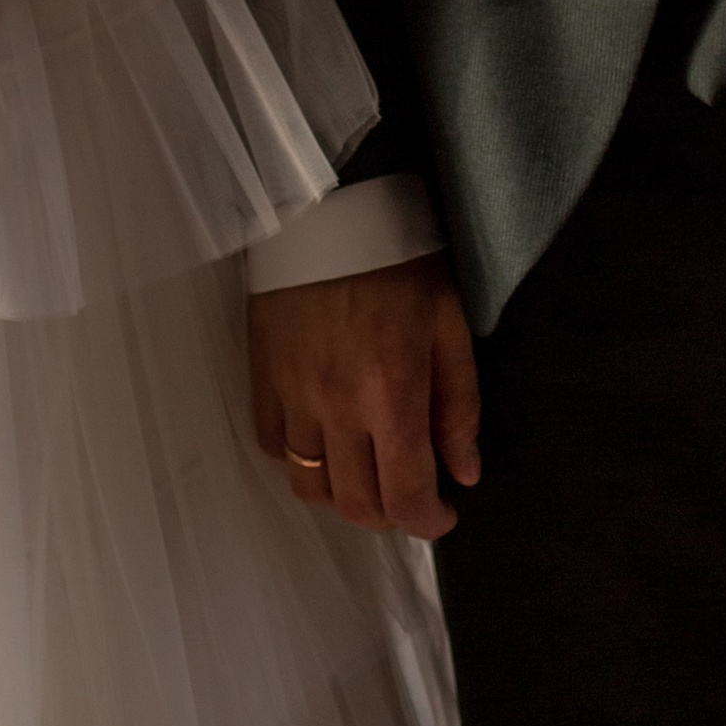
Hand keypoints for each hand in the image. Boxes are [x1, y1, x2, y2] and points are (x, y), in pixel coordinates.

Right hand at [249, 255, 481, 541]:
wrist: (331, 203)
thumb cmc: (402, 258)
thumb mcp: (450, 323)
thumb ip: (460, 405)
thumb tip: (464, 474)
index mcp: (392, 394)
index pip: (405, 497)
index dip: (428, 523)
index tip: (442, 515)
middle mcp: (338, 406)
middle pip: (354, 504)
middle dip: (388, 517)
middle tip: (407, 496)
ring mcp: (293, 393)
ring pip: (309, 484)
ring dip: (342, 495)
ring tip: (365, 474)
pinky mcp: (261, 373)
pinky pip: (271, 444)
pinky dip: (297, 458)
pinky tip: (323, 439)